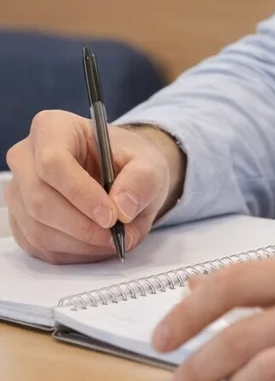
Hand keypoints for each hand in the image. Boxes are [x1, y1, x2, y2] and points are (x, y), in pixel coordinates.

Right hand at [4, 112, 185, 264]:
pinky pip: (38, 247)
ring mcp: (19, 191)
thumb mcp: (149, 162)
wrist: (124, 174)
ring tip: (113, 240)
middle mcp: (26, 157)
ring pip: (37, 229)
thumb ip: (142, 180)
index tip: (111, 215)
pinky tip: (96, 244)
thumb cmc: (131, 161)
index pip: (53, 163)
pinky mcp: (20, 221)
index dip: (80, 193)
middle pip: (40, 200)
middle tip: (116, 235)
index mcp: (53, 128)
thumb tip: (123, 209)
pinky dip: (71, 252)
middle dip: (82, 225)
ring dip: (79, 243)